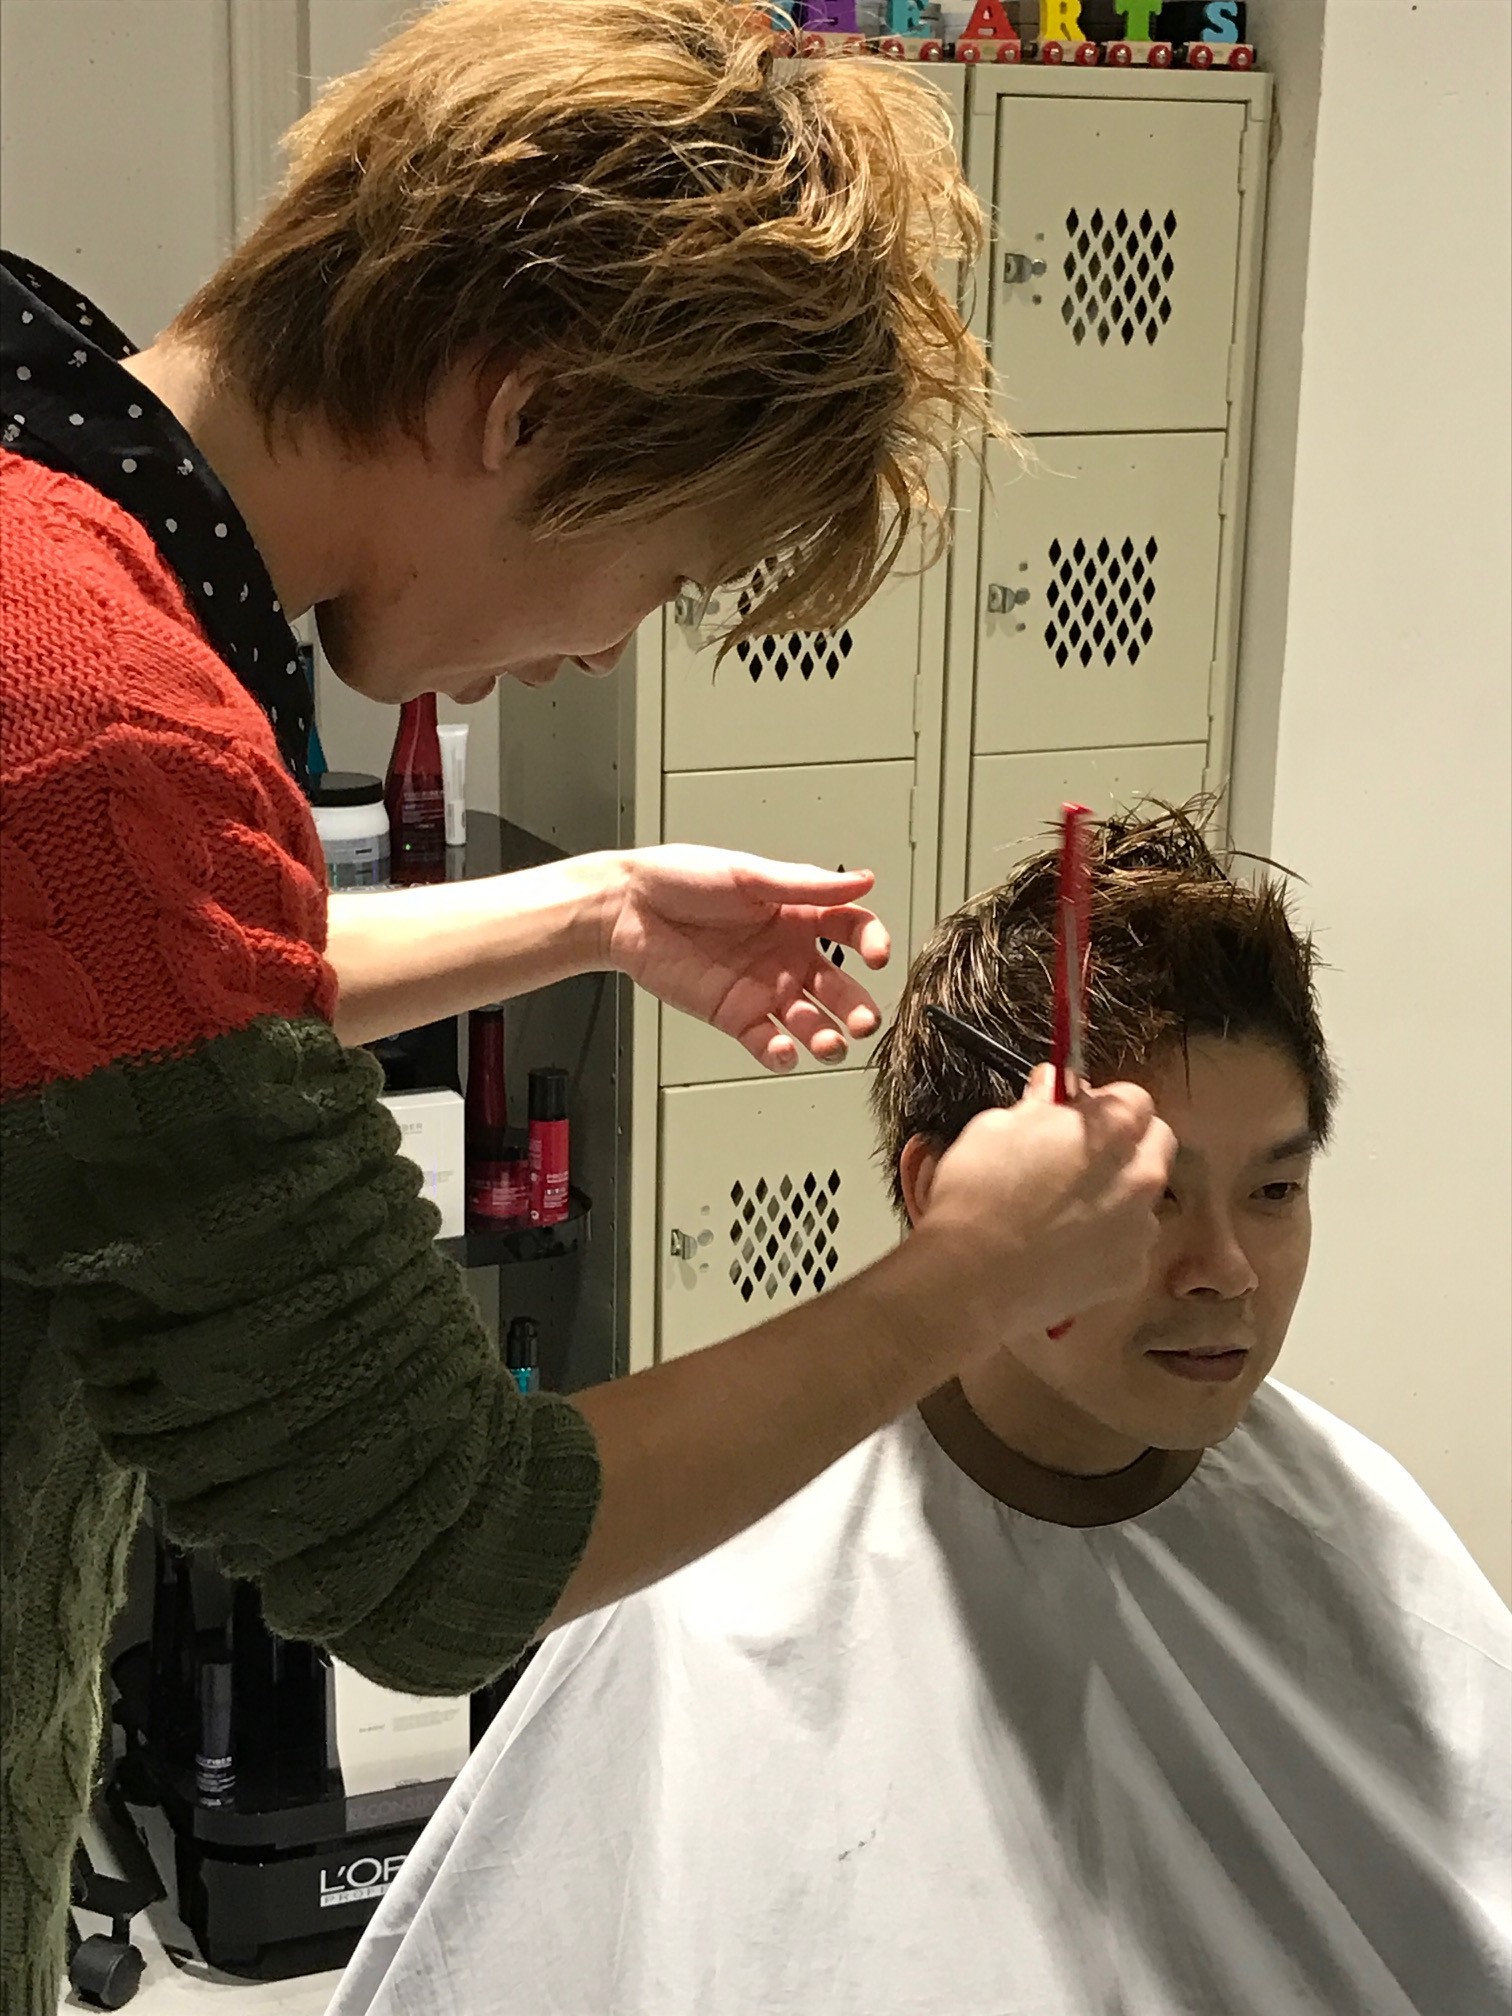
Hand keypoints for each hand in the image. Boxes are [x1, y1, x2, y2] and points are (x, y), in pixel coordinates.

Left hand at [602, 847, 890, 1070]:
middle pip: (838, 986)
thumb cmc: (679, 879)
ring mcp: (763, 988)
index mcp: (796, 914)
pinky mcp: (735, 1016)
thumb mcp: (747, 875)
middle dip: (856, 1007)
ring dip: (826, 1037)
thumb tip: (862, 880)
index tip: (877, 956)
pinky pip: (767, 1042)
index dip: (872, 942)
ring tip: (829, 1044)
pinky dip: (781, 1053)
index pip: (851, 929)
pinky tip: (785, 1051)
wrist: (626, 909)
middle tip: (863, 1021)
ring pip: (810, 1021)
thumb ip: (804, 885)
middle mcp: (786, 954)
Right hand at [912, 1065, 1175, 1349]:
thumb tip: (1051, 1088)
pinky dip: (1108, 1241)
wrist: (972, 1279)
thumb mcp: (996, 1127)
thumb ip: (1039, 1105)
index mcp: (1113, 1129)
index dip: (1102, 1103)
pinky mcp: (1132, 1272)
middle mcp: (1142, 1175)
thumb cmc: (978, 1194)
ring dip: (1119, 1193)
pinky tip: (1067, 1247)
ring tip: (1068, 1209)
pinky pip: (1129, 1244)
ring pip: (1144, 1197)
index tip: (1075, 1115)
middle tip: (1079, 1155)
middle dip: (1126, 1142)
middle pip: (1155, 1143)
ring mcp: (1141, 1228)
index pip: (1134, 1097)